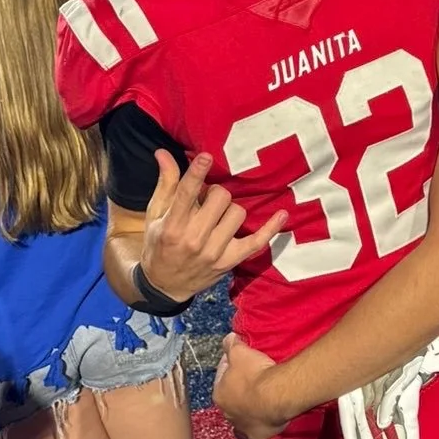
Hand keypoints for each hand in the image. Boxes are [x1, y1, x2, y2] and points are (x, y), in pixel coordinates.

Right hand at [140, 150, 286, 302]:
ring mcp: (214, 253)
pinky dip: (270, 228)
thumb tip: (163, 152)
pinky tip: (282, 214)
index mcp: (172, 226)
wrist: (163, 285)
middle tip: (207, 200)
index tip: (207, 156)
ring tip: (218, 215)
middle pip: (220, 198)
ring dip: (230, 209)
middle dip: (216, 192)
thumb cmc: (158, 243)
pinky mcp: (230, 261)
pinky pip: (256, 242)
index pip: (186, 194)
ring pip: (238, 213)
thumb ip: (166, 183)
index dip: (197, 173)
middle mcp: (194, 239)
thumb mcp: (156, 214)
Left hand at [213, 332, 285, 438]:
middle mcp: (226, 412)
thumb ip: (231, 344)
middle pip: (231, 397)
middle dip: (239, 388)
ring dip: (248, 407)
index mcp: (219, 393)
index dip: (231, 365)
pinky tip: (264, 418)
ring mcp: (241, 426)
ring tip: (261, 396)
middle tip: (254, 377)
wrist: (275, 396)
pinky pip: (254, 430)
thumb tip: (228, 339)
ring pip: (242, 415)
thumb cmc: (256, 375)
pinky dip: (257, 424)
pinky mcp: (255, 435)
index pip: (222, 376)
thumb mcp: (240, 351)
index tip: (242, 360)